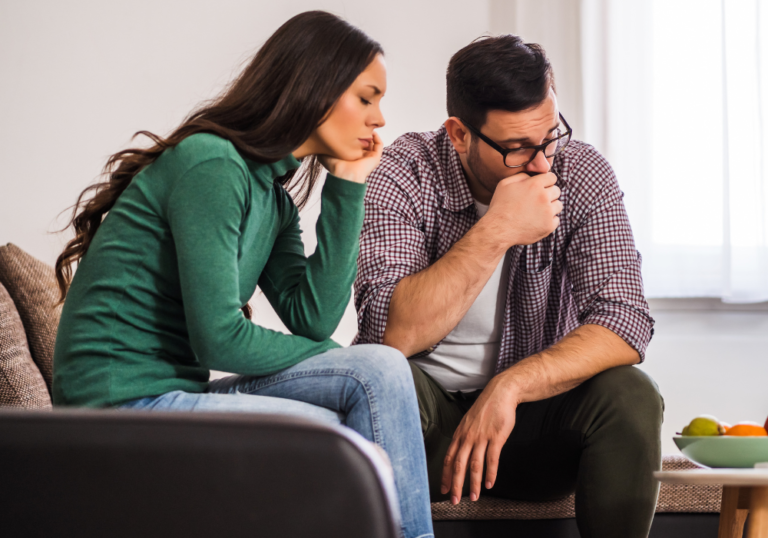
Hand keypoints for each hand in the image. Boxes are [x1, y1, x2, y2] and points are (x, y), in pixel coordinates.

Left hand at [318, 131, 383, 183]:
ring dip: (370, 133)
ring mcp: (368, 157)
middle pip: (364, 141)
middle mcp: (360, 156)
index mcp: (350, 155)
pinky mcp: (375, 158)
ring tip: (366, 125)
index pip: (354, 142)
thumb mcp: (325, 154)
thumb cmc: (335, 166)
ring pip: (372, 142)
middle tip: (359, 122)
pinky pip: (379, 145)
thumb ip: (323, 147)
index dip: (353, 133)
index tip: (349, 125)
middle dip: (362, 132)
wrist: (344, 175)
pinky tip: (372, 132)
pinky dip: (377, 137)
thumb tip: (315, 139)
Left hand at [441, 373, 518, 503]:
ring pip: (475, 465)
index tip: (443, 489)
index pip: (448, 458)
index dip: (445, 475)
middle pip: (459, 465)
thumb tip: (462, 455)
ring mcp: (482, 437)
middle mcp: (468, 437)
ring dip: (474, 483)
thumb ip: (465, 438)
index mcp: (460, 434)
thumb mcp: (469, 423)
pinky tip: (490, 484)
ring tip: (474, 497)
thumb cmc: (485, 409)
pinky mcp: (496, 437)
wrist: (500, 393)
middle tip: (454, 500)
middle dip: (456, 485)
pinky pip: (492, 458)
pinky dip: (491, 473)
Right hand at [483, 171, 561, 246]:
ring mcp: (548, 212)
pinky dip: (548, 220)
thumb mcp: (505, 184)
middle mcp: (544, 197)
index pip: (552, 177)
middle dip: (549, 193)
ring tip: (537, 212)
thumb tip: (532, 176)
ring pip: (558, 205)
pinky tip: (536, 221)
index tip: (541, 187)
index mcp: (534, 185)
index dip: (546, 181)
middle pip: (557, 191)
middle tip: (536, 201)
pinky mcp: (549, 226)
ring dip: (550, 207)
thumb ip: (522, 176)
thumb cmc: (500, 206)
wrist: (498, 229)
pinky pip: (556, 219)